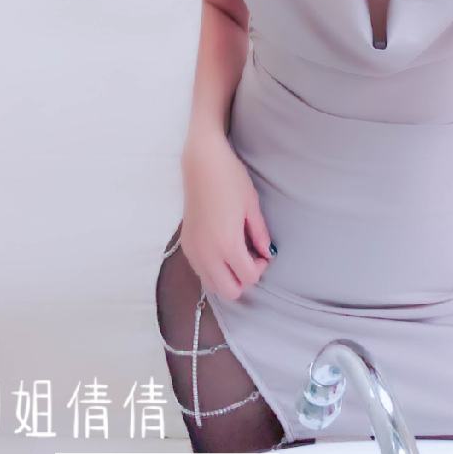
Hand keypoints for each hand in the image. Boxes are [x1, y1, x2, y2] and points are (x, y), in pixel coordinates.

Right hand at [179, 129, 274, 299]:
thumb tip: (267, 253)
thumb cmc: (230, 179)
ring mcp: (193, 250)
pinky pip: (200, 271)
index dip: (261, 268)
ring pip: (212, 285)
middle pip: (229, 291)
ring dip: (227, 277)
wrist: (202, 162)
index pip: (248, 278)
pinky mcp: (185, 244)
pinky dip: (213, 269)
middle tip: (250, 257)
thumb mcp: (252, 206)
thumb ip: (259, 234)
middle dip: (243, 279)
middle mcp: (207, 253)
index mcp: (227, 244)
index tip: (263, 252)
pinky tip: (221, 249)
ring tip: (235, 253)